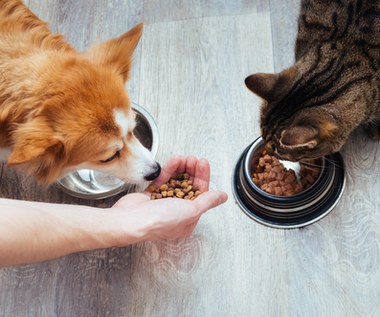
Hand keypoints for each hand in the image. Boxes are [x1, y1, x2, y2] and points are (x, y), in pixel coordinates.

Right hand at [109, 155, 227, 243]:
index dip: (202, 177)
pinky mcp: (151, 195)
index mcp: (188, 219)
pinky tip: (174, 160)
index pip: (200, 194)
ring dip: (181, 168)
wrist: (130, 220)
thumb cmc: (159, 221)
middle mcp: (176, 212)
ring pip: (176, 181)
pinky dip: (169, 170)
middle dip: (192, 171)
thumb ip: (207, 201)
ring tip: (184, 157)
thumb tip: (223, 197)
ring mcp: (163, 203)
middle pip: (188, 186)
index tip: (202, 163)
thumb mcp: (190, 211)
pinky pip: (163, 180)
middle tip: (193, 159)